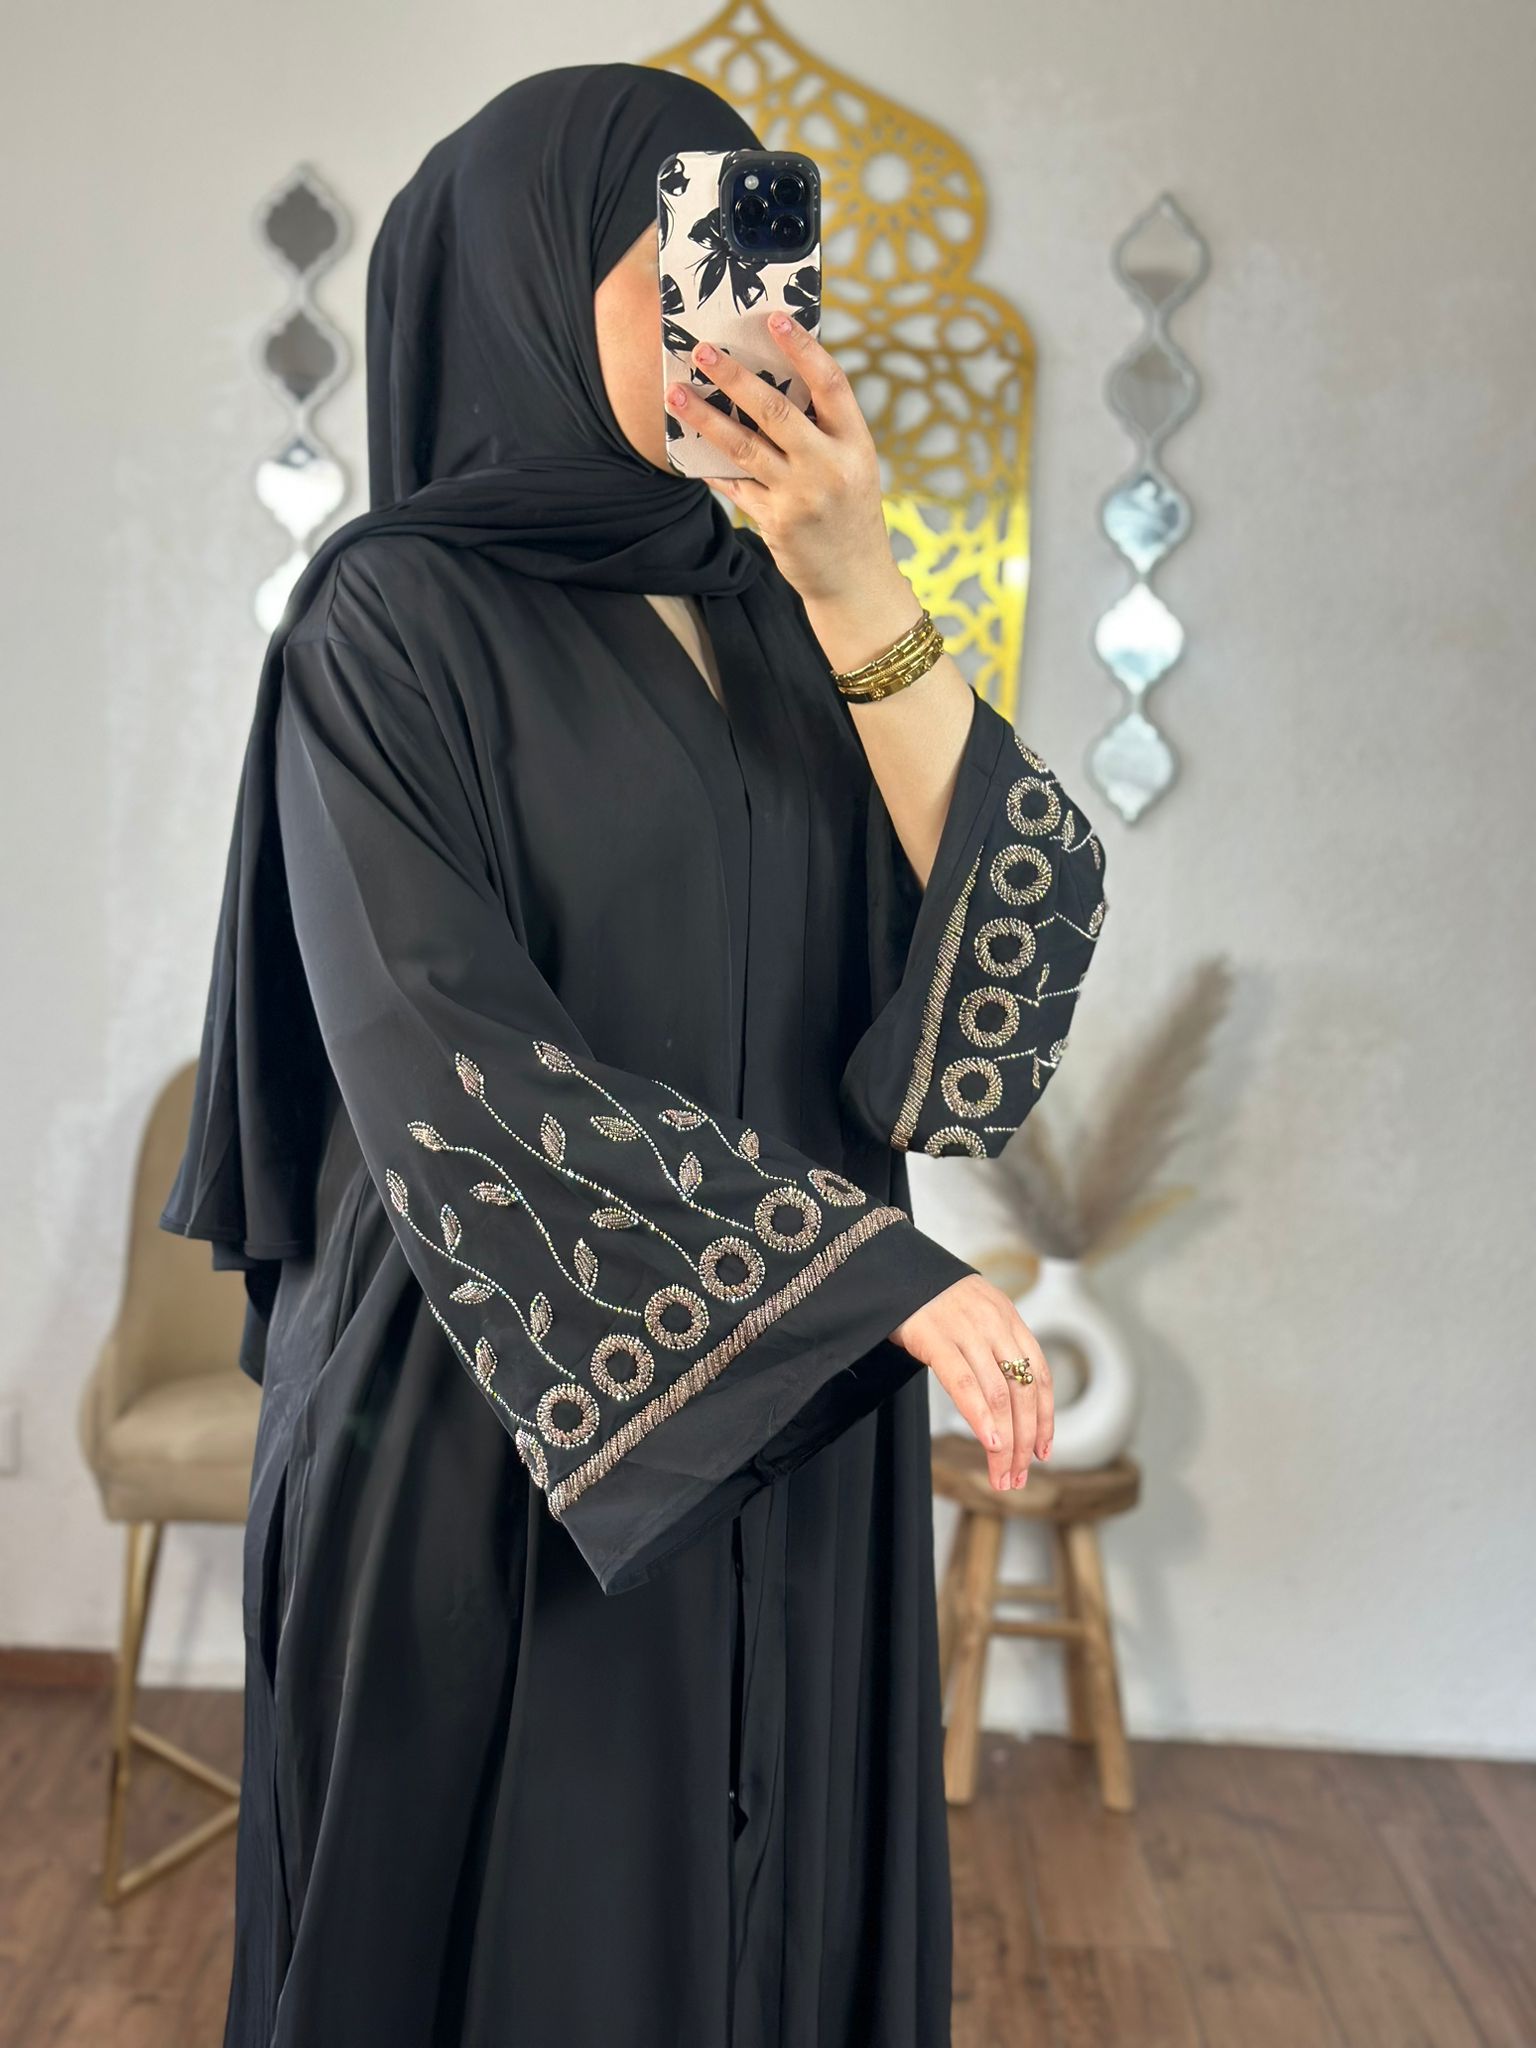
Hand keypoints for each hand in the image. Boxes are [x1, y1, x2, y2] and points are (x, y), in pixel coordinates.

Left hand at [665, 319, 903, 614]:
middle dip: (735, 377)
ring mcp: (801, 497)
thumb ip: (824, 429)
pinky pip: (734, 485)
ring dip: (705, 418)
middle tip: (703, 350)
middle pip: (776, 411)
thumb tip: (773, 380)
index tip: (775, 319)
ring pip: (744, 447)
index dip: (804, 349)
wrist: (855, 580)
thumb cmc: (850, 512)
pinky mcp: (776, 522)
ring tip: (675, 394)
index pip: (832, 384)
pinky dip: (710, 465)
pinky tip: (685, 446)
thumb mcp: (854, 466)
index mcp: (856, 444)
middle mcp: (830, 467)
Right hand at [889, 1274, 1053, 1492]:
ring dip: (1005, 1443)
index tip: (1043, 1452)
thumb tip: (1006, 1395)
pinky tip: (989, 1442)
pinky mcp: (934, 1336)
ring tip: (1002, 1475)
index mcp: (1008, 1318)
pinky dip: (980, 1416)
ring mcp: (966, 1329)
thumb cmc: (927, 1296)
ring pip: (999, 1395)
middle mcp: (994, 1323)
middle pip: (1023, 1392)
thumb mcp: (972, 1312)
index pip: (1040, 1375)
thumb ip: (991, 1343)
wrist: (889, 1262)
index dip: (1046, 1417)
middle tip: (1019, 1477)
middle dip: (1025, 1441)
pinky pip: (964, 1383)